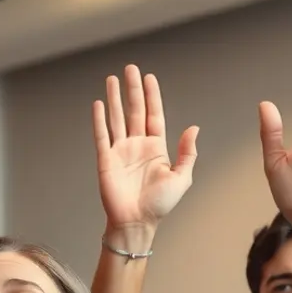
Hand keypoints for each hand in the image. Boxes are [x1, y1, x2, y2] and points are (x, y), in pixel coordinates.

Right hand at [92, 65, 198, 235]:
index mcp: (156, 148)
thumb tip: (193, 128)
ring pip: (117, 118)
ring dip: (114, 99)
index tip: (149, 78)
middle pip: (135, 111)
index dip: (152, 96)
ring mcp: (120, 152)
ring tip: (112, 79)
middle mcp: (137, 146)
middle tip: (130, 69)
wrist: (137, 223)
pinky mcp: (105, 160)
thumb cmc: (159, 205)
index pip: (154, 115)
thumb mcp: (182, 178)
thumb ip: (187, 153)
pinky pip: (102, 136)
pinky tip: (98, 104)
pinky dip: (99, 120)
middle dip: (133, 89)